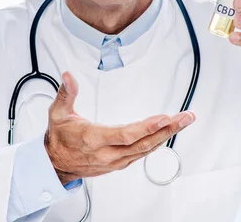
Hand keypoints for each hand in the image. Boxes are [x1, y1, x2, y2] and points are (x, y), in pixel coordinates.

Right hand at [44, 72, 195, 184]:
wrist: (54, 164)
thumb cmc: (59, 138)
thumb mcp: (57, 113)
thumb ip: (66, 94)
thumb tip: (69, 76)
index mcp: (94, 139)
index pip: (126, 135)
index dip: (147, 127)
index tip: (164, 118)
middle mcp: (107, 153)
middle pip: (144, 143)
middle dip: (168, 129)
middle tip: (186, 117)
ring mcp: (115, 161)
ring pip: (146, 150)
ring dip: (167, 135)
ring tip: (183, 122)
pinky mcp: (119, 164)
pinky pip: (142, 154)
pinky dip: (157, 142)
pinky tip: (168, 133)